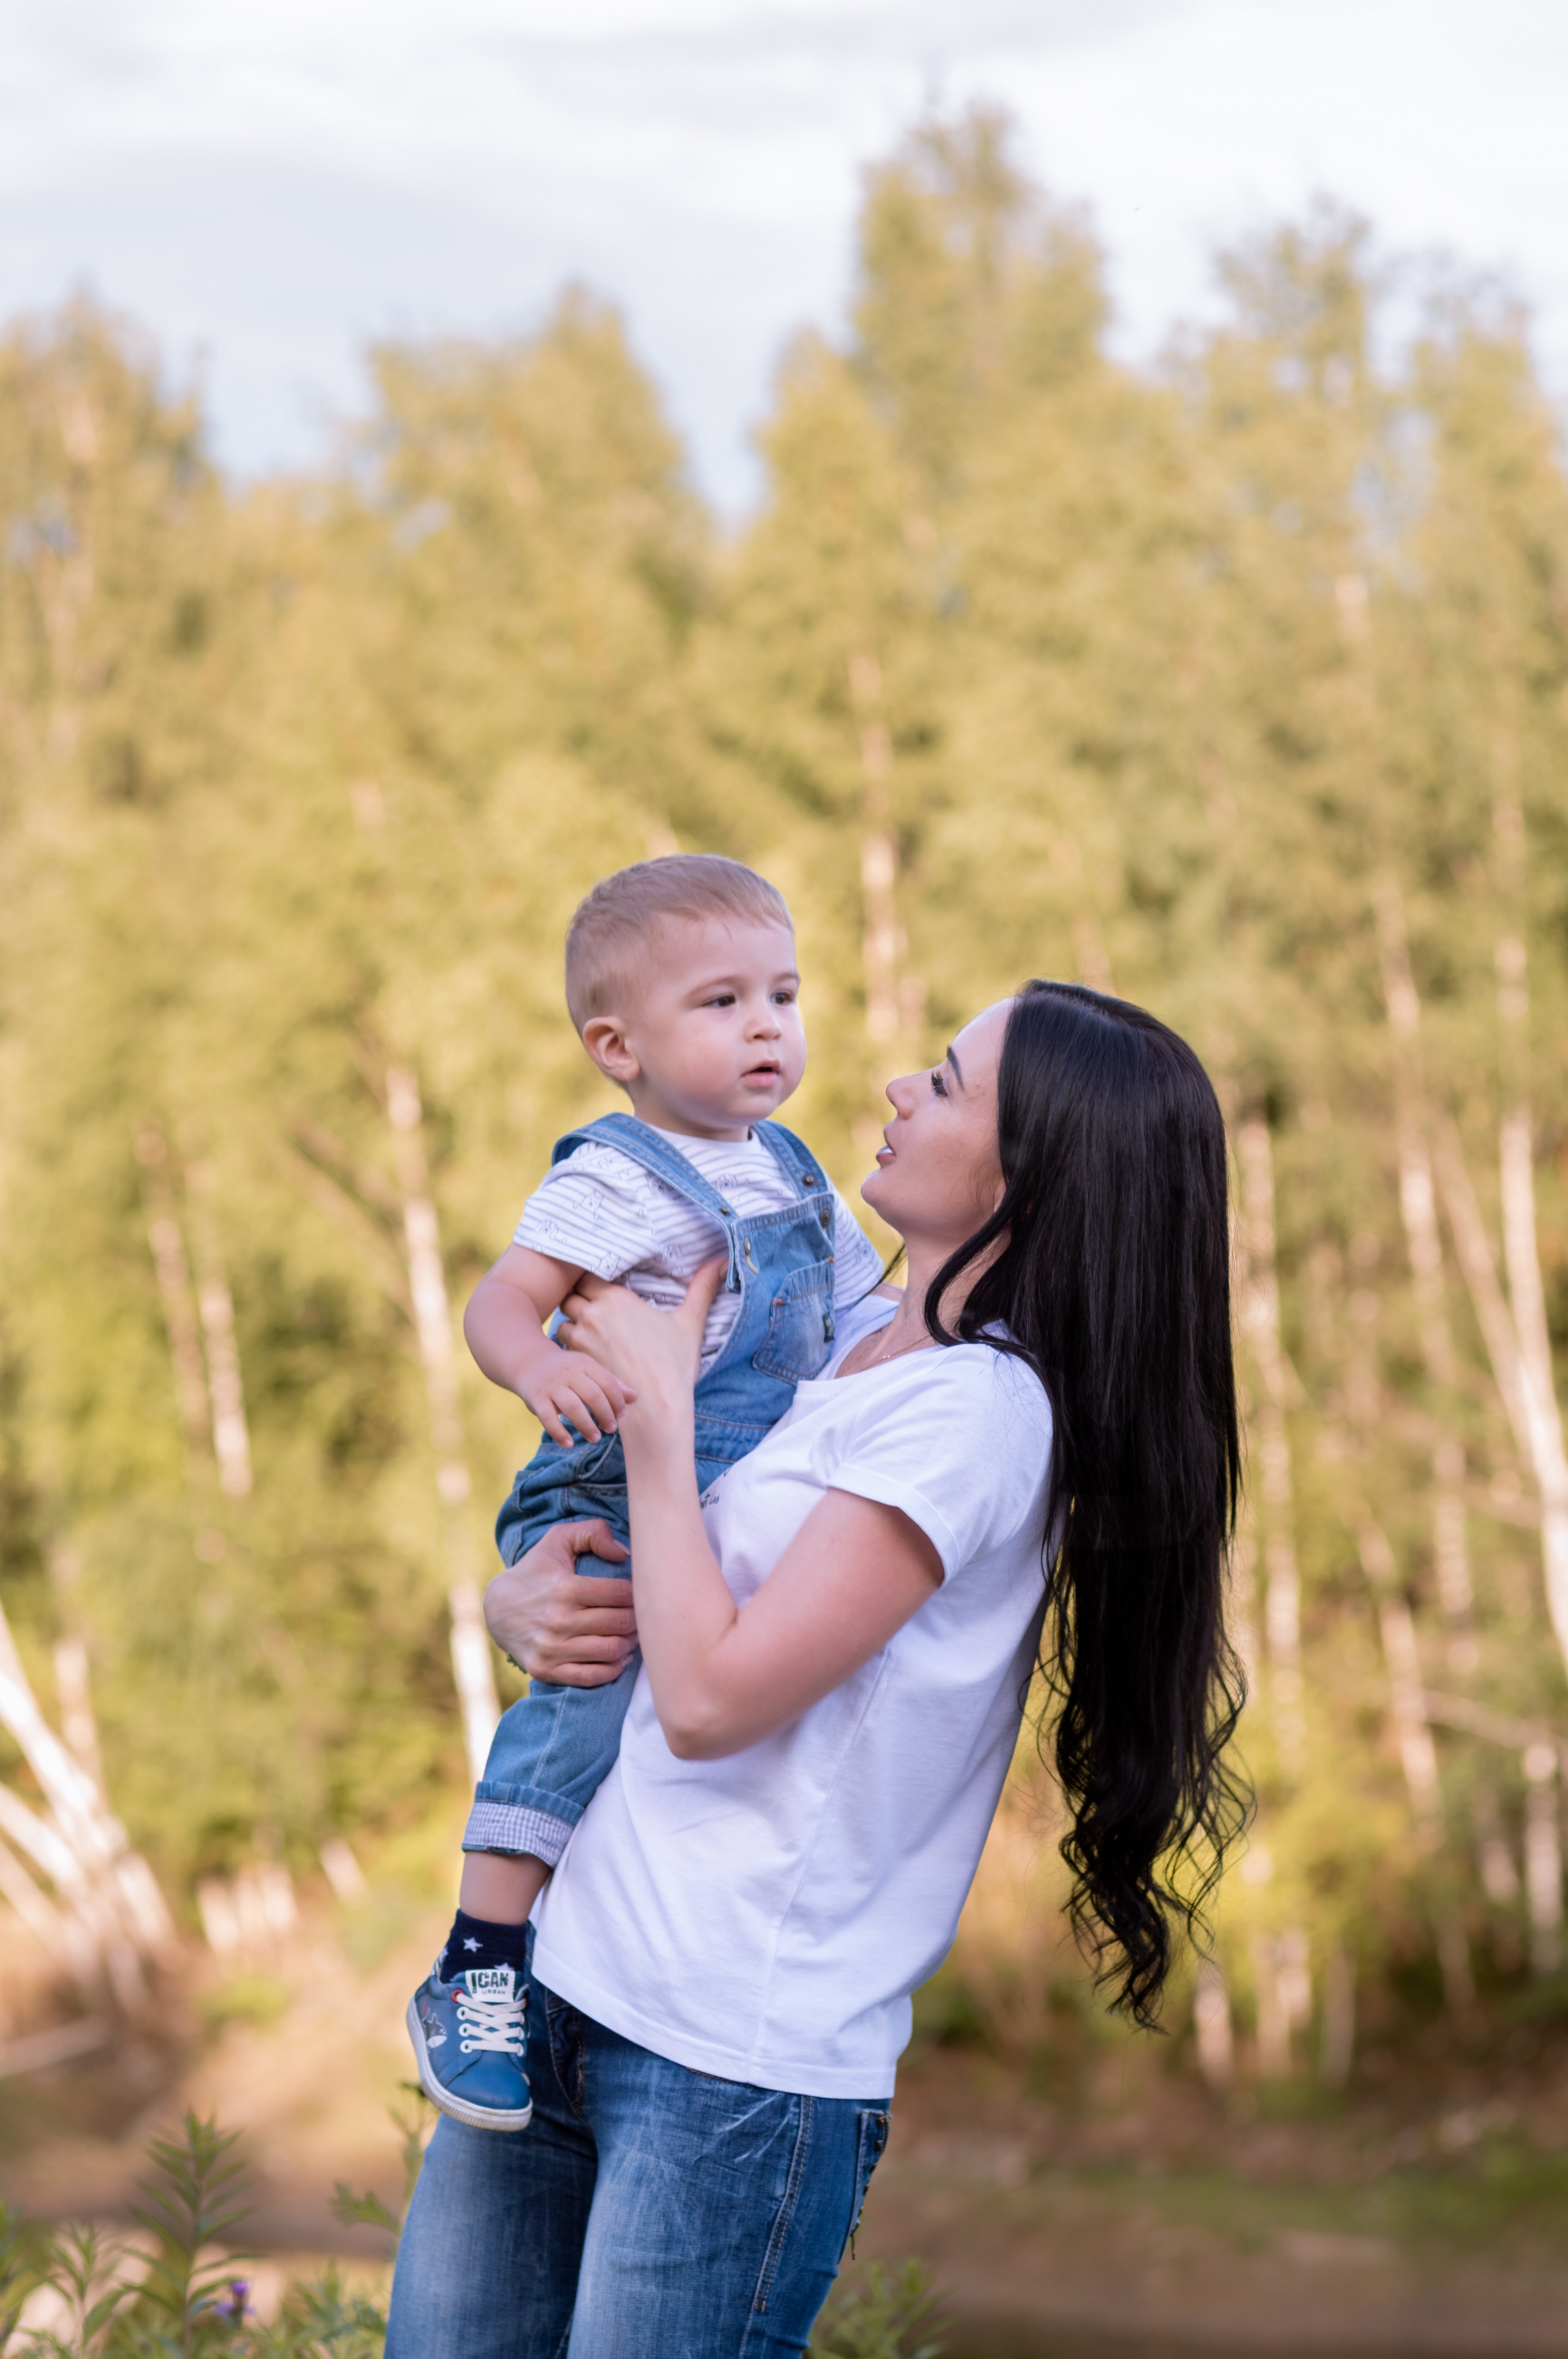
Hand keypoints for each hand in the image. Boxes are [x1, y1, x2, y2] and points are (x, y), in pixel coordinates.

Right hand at [484, 1520, 637, 1686]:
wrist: (496, 1609)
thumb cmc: (536, 1571)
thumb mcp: (558, 1540)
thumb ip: (593, 1532)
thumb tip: (625, 1553)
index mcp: (566, 1588)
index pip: (621, 1593)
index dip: (637, 1593)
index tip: (640, 1593)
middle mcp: (559, 1620)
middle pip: (620, 1623)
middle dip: (638, 1619)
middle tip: (642, 1615)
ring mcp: (552, 1648)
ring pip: (610, 1650)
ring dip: (630, 1643)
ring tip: (632, 1634)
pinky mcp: (546, 1670)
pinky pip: (591, 1677)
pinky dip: (613, 1669)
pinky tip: (620, 1656)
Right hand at [521, 1350, 635, 1448]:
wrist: (529, 1362)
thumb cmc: (567, 1371)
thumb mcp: (588, 1370)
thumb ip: (611, 1384)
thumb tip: (635, 1398)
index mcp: (584, 1364)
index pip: (606, 1382)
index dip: (617, 1401)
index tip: (621, 1415)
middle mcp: (568, 1373)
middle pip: (592, 1394)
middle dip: (605, 1414)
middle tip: (611, 1429)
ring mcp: (551, 1386)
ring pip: (572, 1406)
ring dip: (586, 1425)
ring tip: (595, 1437)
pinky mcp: (537, 1399)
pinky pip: (548, 1418)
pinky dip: (559, 1432)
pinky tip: (568, 1444)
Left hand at [559, 1260, 727, 1423]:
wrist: (657, 1407)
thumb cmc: (674, 1364)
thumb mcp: (690, 1322)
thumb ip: (703, 1288)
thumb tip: (723, 1262)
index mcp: (616, 1299)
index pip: (587, 1276)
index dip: (591, 1281)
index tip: (601, 1288)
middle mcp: (593, 1315)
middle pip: (570, 1296)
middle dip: (578, 1300)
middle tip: (592, 1309)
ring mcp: (581, 1340)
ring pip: (562, 1322)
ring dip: (571, 1324)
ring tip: (587, 1332)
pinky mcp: (578, 1363)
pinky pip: (563, 1347)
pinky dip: (570, 1347)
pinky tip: (586, 1353)